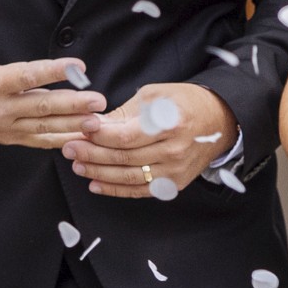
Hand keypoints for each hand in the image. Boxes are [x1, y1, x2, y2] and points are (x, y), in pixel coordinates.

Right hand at [0, 0, 105, 145]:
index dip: (54, 71)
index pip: (26, 76)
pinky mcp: (6, 137)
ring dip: (72, 125)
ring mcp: (3, 126)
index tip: (79, 67)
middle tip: (98, 101)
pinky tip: (80, 138)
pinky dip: (59, 141)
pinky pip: (36, 141)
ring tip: (97, 122)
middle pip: (41, 107)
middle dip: (73, 104)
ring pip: (42, 128)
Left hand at [62, 83, 238, 197]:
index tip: (80, 129)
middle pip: (123, 158)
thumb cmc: (185, 103)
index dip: (99, 135)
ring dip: (98, 172)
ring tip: (78, 165)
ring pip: (128, 177)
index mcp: (170, 124)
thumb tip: (92, 125)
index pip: (125, 136)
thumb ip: (123, 114)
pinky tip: (96, 183)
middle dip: (91, 154)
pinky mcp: (173, 184)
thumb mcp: (154, 96)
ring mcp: (174, 171)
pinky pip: (139, 190)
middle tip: (69, 148)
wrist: (218, 121)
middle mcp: (174, 151)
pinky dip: (115, 189)